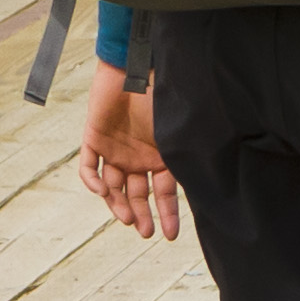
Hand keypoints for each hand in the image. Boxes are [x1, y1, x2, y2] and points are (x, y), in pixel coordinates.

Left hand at [78, 61, 181, 241]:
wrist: (132, 65)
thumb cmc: (160, 93)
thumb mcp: (177, 128)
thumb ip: (185, 152)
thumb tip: (210, 179)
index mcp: (160, 156)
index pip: (164, 192)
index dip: (168, 214)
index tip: (170, 235)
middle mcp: (138, 157)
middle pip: (138, 194)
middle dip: (142, 215)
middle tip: (146, 232)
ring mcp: (115, 150)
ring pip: (113, 187)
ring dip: (118, 204)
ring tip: (125, 218)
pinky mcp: (93, 140)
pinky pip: (89, 168)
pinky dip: (93, 182)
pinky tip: (102, 192)